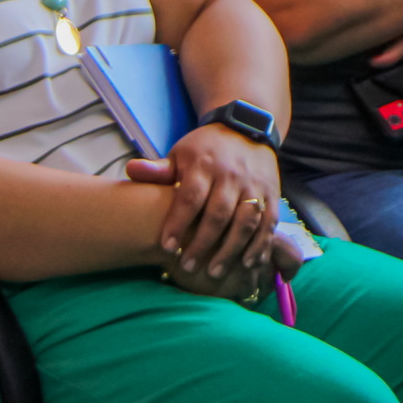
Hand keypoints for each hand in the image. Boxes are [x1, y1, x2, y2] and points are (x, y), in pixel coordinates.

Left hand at [126, 159, 282, 301]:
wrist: (247, 130)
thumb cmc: (205, 150)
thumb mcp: (180, 154)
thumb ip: (158, 169)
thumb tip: (130, 169)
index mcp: (204, 165)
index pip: (190, 196)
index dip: (178, 223)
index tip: (166, 248)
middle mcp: (231, 175)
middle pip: (218, 213)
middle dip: (202, 243)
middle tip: (187, 267)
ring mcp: (254, 186)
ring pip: (245, 222)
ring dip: (231, 250)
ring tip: (214, 273)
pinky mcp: (272, 196)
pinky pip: (268, 224)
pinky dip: (259, 245)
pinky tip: (247, 264)